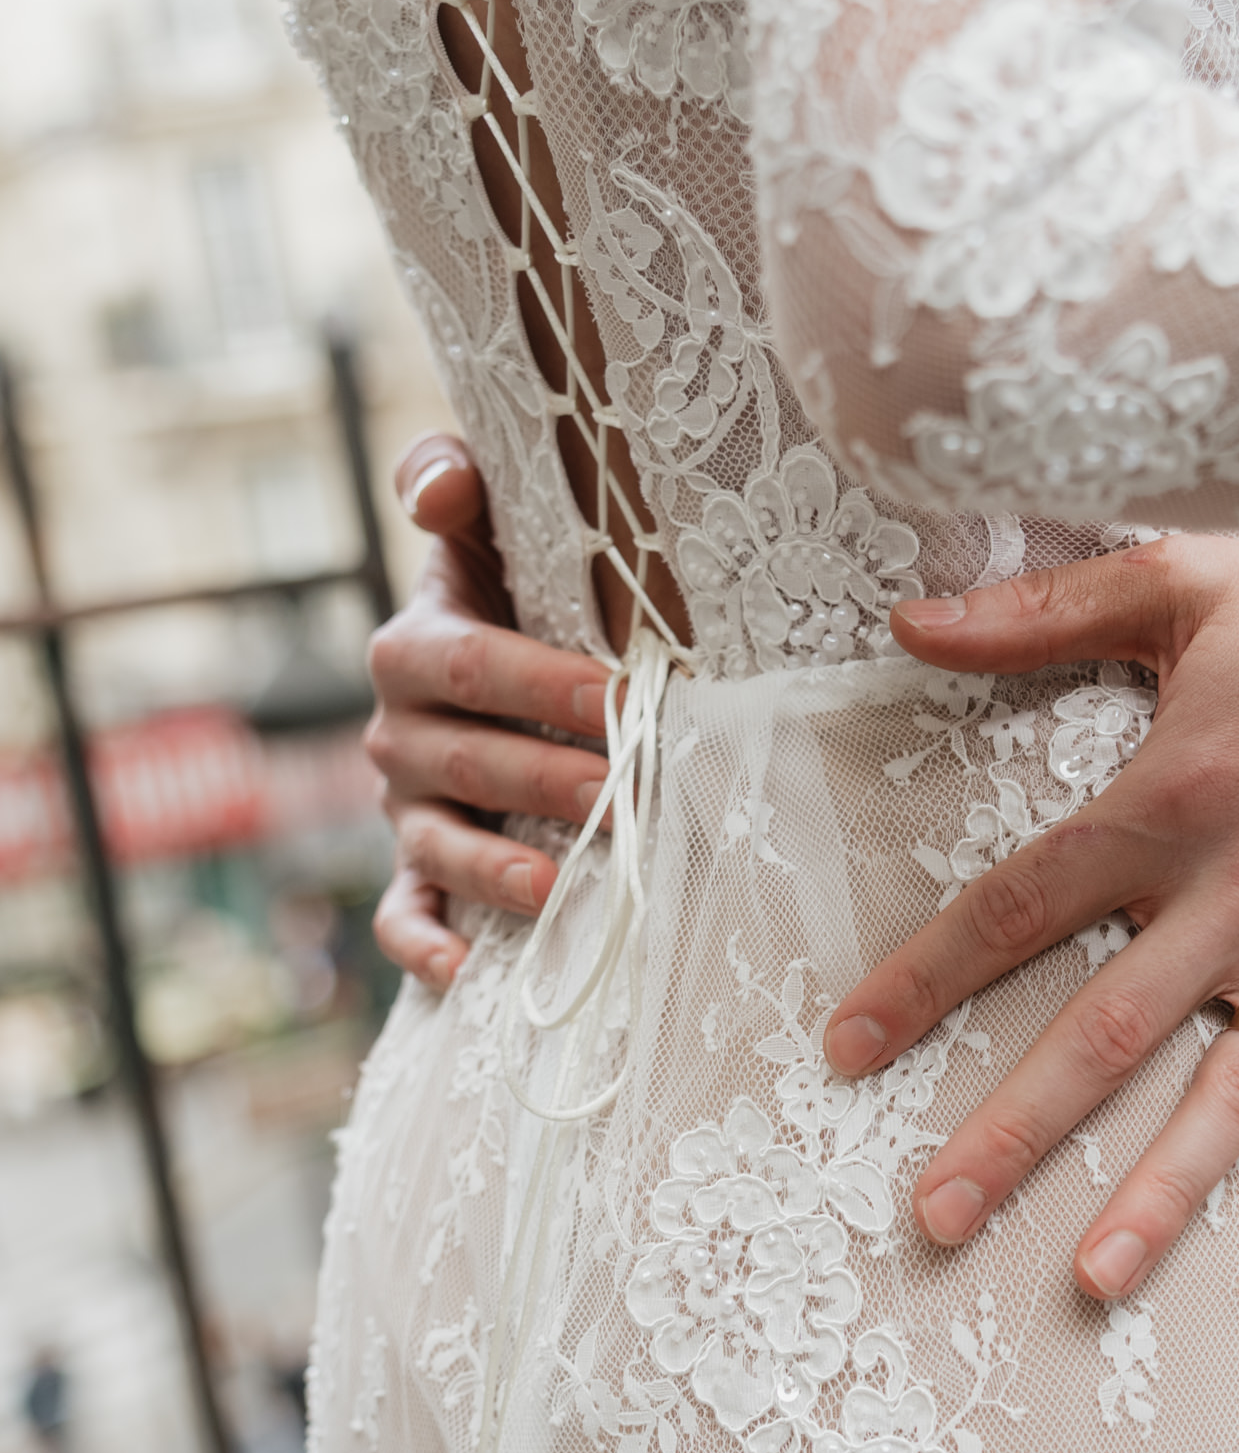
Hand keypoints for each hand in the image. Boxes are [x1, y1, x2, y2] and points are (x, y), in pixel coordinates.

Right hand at [367, 437, 609, 986]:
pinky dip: (423, 943)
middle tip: (619, 794)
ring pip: (439, 842)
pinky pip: (404, 909)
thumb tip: (441, 487)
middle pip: (466, 759)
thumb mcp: (491, 520)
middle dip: (544, 780)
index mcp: (417, 645)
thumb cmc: (518, 580)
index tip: (623, 697)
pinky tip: (464, 972)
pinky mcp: (416, 862)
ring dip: (496, 869)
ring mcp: (407, 804)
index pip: (472, 664)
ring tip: (558, 889)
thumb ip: (453, 480)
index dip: (543, 684)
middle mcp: (400, 728)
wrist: (500, 645)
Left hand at [819, 537, 1238, 1317]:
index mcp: (1170, 801)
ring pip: (1232, 1095)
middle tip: (937, 1218)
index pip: (1019, 905)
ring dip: (1165, 1193)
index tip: (846, 1049)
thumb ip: (1038, 611)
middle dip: (1017, 1132)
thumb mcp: (1182, 583)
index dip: (925, 978)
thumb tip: (909, 619)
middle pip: (1108, 1032)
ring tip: (1097, 1279)